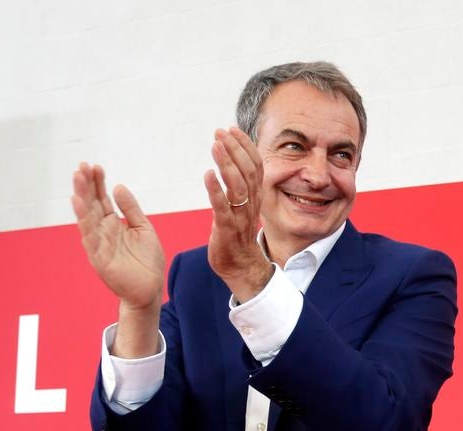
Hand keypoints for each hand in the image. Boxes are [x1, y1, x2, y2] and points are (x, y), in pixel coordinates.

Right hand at [70, 163, 164, 310]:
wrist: (150, 289)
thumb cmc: (146, 261)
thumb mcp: (144, 228)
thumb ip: (131, 209)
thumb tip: (118, 186)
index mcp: (112, 224)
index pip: (102, 199)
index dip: (98, 182)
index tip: (96, 166)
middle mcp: (102, 231)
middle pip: (91, 204)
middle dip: (86, 185)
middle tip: (82, 166)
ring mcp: (99, 244)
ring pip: (87, 217)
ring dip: (81, 197)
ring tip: (77, 178)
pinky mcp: (99, 258)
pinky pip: (90, 237)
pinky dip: (84, 220)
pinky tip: (79, 204)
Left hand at [204, 127, 271, 300]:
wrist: (242, 269)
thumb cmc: (237, 237)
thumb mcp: (242, 207)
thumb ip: (239, 187)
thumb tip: (232, 164)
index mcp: (254, 198)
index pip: (255, 166)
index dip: (245, 146)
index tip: (232, 129)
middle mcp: (250, 204)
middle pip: (248, 172)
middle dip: (235, 149)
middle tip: (221, 131)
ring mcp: (239, 217)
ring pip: (238, 186)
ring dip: (227, 164)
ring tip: (216, 145)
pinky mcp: (226, 230)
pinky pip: (222, 208)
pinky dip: (215, 191)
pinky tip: (207, 175)